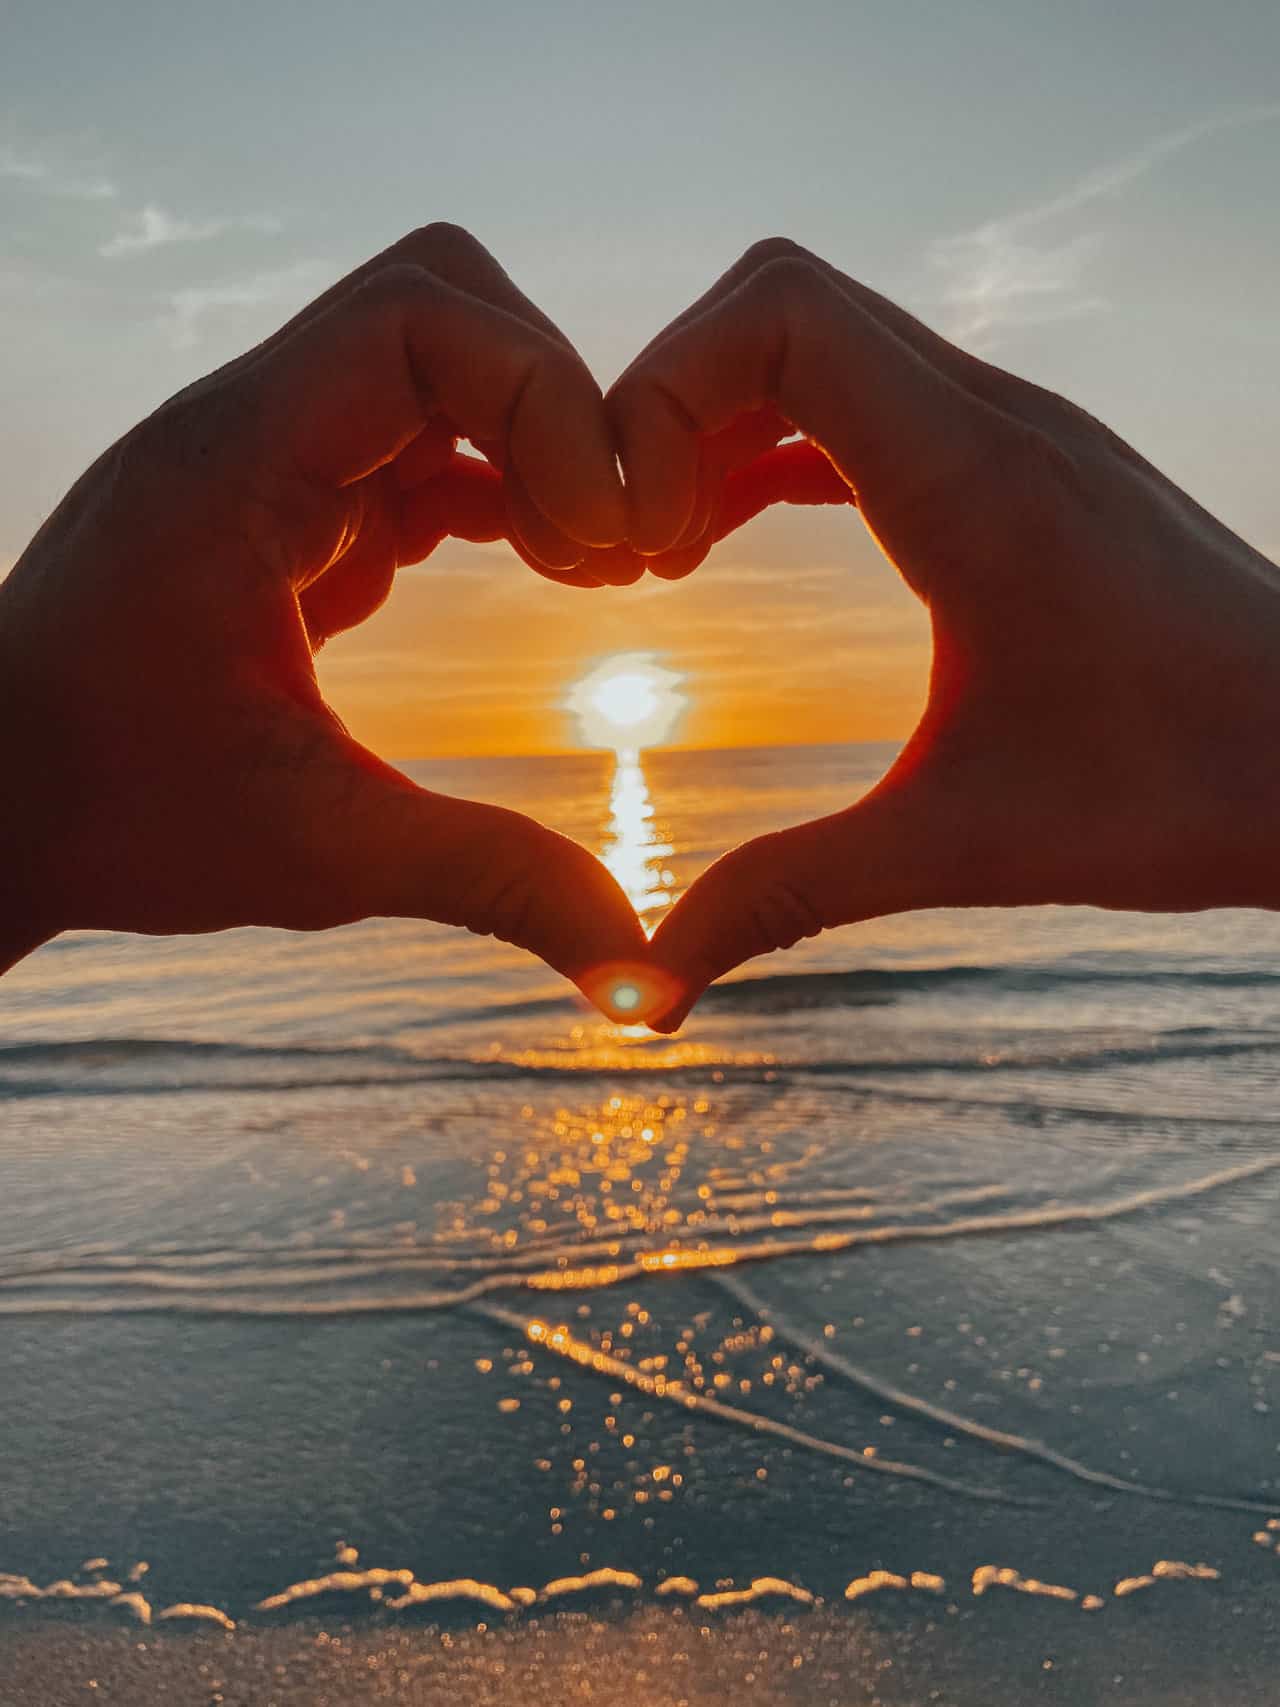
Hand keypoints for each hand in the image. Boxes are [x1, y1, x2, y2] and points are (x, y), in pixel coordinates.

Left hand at [0, 225, 647, 999]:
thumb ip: (487, 883)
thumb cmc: (115, 817)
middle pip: (443, 302)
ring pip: (438, 365)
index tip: (605, 544)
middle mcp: (248, 429)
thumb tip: (638, 967)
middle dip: (556, 404)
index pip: (419, 319)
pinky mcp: (287, 505)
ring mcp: (268, 458)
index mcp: (234, 467)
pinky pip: (418, 442)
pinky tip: (547, 569)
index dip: (545, 400)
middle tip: (614, 543)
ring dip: (536, 445)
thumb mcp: (314, 855)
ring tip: (598, 565)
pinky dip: (500, 485)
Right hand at [608, 239, 1279, 1028]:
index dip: (661, 394)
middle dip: (664, 406)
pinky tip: (730, 537)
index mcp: (975, 481)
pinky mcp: (1020, 466)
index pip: (780, 314)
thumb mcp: (961, 848)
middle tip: (626, 551)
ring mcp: (1014, 431)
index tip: (635, 542)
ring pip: (820, 340)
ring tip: (663, 554)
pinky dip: (772, 445)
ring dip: (716, 423)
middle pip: (777, 304)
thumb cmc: (1183, 792)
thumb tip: (646, 988)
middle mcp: (997, 420)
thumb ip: (785, 898)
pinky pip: (863, 400)